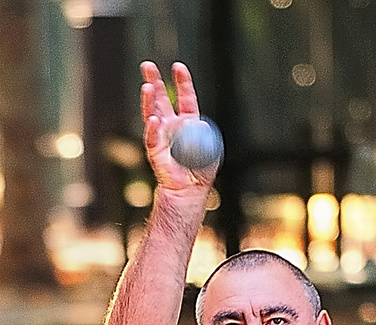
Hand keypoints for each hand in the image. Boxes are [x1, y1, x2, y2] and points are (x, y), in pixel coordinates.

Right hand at [140, 61, 218, 192]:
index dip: (182, 82)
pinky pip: (153, 138)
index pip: (185, 98)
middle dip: (155, 81)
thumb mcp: (210, 151)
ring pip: (152, 113)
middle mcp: (171, 125)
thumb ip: (206, 137)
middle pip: (161, 99)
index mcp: (187, 122)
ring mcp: (161, 136)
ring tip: (147, 86)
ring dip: (149, 100)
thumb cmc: (201, 172)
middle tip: (147, 65)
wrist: (190, 191)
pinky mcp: (155, 150)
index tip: (178, 66)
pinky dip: (153, 129)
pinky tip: (154, 120)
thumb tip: (201, 124)